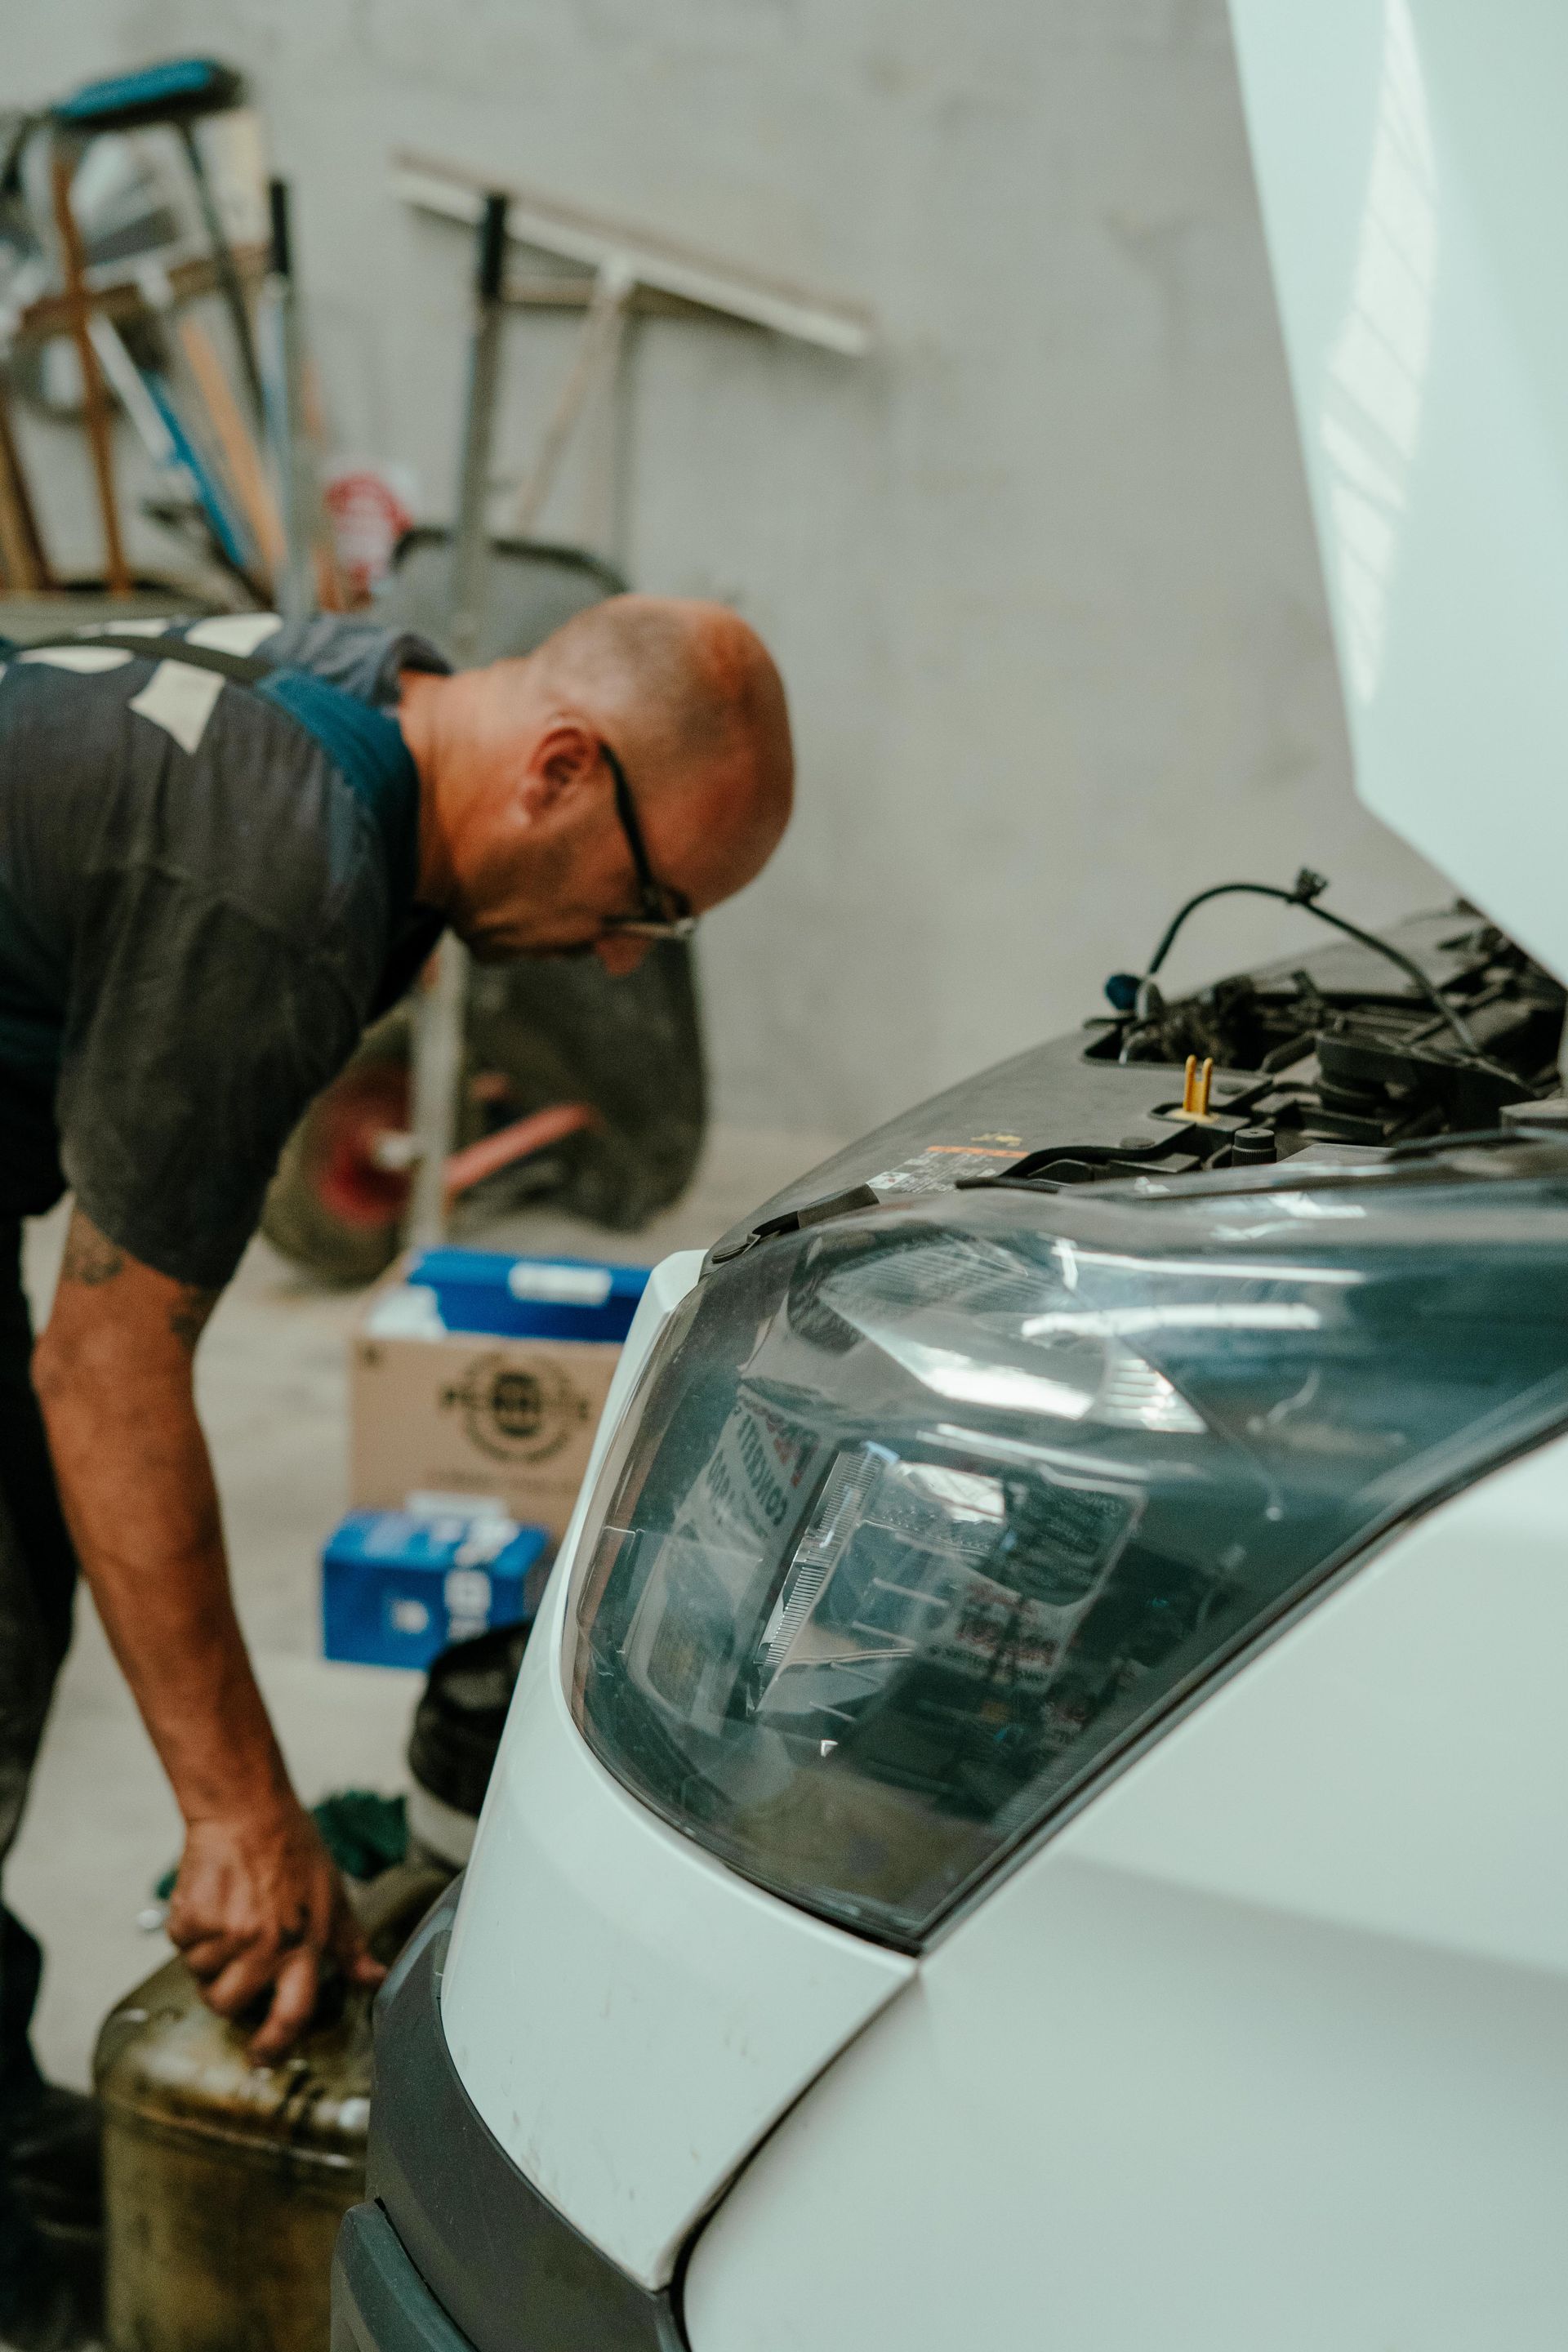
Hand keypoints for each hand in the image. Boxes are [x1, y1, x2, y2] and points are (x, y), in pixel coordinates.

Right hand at [166, 1803, 385, 2059]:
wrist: (248, 1810)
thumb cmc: (292, 1848)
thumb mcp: (333, 1897)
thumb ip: (351, 1946)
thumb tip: (374, 1979)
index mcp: (304, 1944)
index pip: (292, 2013)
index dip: (274, 2044)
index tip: (261, 2057)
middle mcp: (266, 1945)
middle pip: (227, 2004)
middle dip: (224, 1990)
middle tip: (232, 1957)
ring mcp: (228, 1934)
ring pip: (199, 1975)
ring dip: (205, 1954)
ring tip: (225, 1916)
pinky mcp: (194, 1919)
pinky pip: (179, 1945)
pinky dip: (187, 1927)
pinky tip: (208, 1899)